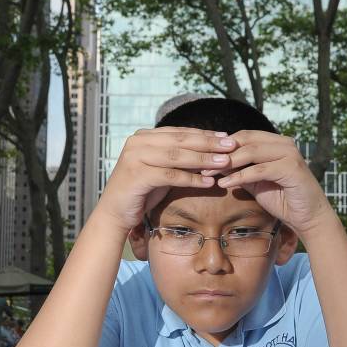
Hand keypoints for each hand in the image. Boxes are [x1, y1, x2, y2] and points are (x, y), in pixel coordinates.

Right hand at [97, 127, 237, 231]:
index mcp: (144, 137)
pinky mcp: (137, 175)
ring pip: (177, 156)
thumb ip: (180, 160)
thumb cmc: (141, 193)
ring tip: (225, 162)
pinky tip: (209, 181)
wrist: (114, 214)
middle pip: (181, 140)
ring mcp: (135, 157)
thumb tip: (211, 152)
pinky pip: (171, 175)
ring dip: (204, 159)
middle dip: (209, 143)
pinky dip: (191, 178)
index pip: (180, 132)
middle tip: (231, 145)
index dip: (204, 134)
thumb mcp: (162, 171)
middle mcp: (138, 142)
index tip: (226, 137)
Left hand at [211, 131, 333, 235]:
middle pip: (246, 139)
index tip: (202, 157)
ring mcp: (289, 154)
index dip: (222, 145)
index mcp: (275, 142)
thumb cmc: (282, 200)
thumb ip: (239, 170)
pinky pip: (259, 169)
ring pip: (252, 151)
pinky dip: (240, 176)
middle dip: (221, 151)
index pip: (243, 136)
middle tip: (201, 163)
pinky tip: (225, 184)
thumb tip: (214, 163)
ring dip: (228, 162)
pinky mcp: (291, 168)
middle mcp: (284, 143)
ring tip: (209, 173)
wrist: (307, 217)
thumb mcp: (255, 182)